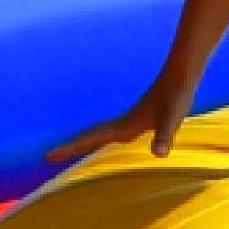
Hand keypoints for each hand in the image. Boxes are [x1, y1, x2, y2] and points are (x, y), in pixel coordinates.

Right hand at [47, 75, 187, 164]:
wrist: (181, 72)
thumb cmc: (177, 96)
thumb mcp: (172, 119)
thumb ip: (165, 136)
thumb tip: (159, 154)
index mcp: (125, 126)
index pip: (90, 140)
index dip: (70, 148)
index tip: (46, 156)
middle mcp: (123, 124)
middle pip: (90, 136)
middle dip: (70, 147)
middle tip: (48, 156)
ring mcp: (130, 120)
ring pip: (100, 132)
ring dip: (84, 141)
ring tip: (70, 149)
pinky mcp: (141, 117)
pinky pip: (114, 130)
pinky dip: (102, 136)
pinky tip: (110, 138)